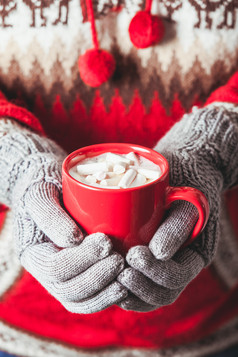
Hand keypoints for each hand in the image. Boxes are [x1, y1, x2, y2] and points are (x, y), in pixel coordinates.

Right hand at [0, 119, 126, 312]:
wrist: (50, 189)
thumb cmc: (44, 187)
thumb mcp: (41, 193)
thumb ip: (50, 214)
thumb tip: (72, 240)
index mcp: (34, 253)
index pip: (55, 268)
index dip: (81, 259)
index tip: (106, 241)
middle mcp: (45, 272)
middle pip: (68, 291)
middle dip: (97, 278)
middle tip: (120, 260)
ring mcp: (62, 278)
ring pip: (79, 301)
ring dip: (104, 294)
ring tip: (126, 278)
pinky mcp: (79, 277)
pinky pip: (90, 299)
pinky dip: (106, 296)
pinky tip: (125, 287)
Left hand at [118, 105, 237, 310]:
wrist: (180, 170)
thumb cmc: (185, 181)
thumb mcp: (187, 199)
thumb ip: (178, 225)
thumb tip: (158, 253)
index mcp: (193, 254)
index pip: (177, 277)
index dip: (156, 274)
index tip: (134, 255)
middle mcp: (177, 264)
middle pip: (161, 293)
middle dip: (140, 287)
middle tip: (120, 271)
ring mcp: (161, 264)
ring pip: (147, 293)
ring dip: (128, 291)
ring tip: (109, 276)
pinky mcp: (144, 257)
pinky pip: (135, 282)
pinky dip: (120, 285)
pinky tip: (104, 277)